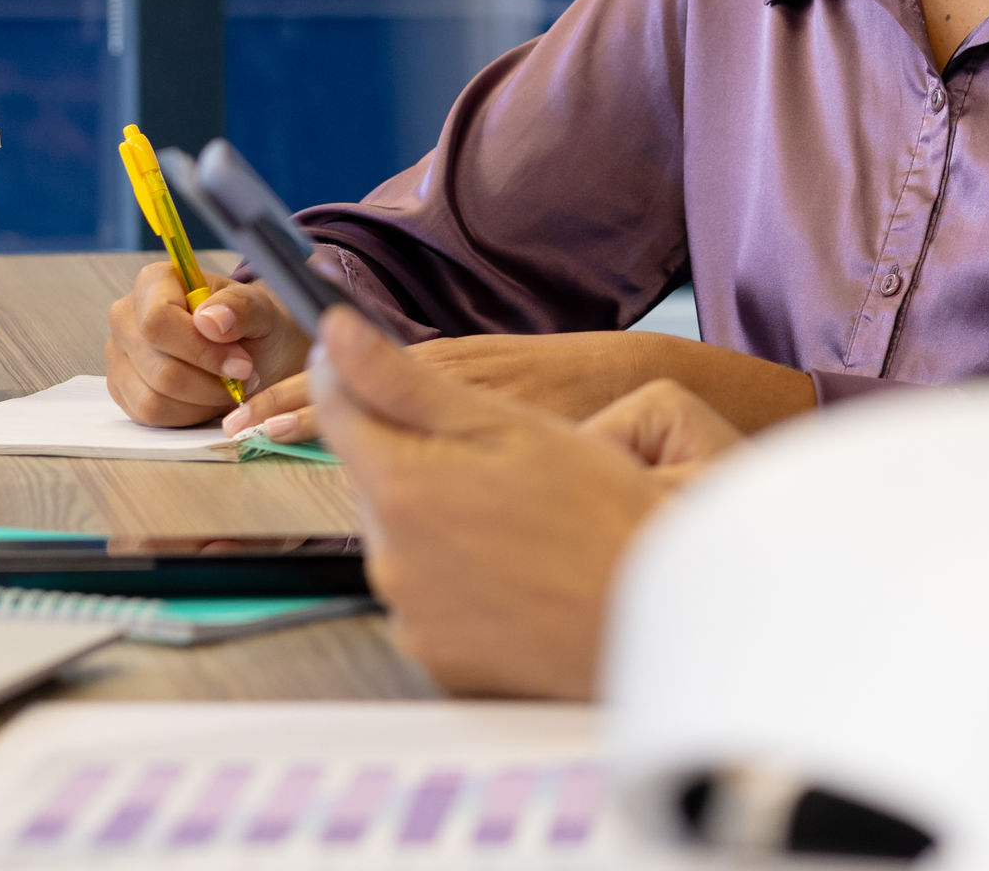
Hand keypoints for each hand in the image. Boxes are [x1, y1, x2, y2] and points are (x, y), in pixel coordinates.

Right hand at [101, 260, 312, 425]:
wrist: (249, 350)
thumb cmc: (249, 324)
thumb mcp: (260, 309)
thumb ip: (240, 307)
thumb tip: (208, 320)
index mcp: (154, 282)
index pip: (158, 320)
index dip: (200, 350)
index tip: (241, 363)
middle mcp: (126, 316)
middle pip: (158, 367)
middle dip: (209, 382)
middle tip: (244, 377)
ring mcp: (118, 355)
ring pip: (153, 398)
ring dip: (202, 400)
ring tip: (228, 386)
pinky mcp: (122, 389)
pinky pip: (150, 414)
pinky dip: (188, 414)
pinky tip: (207, 397)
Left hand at [307, 309, 731, 698]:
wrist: (654, 612)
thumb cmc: (599, 511)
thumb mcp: (505, 423)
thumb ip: (401, 380)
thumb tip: (334, 332)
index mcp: (400, 488)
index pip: (336, 411)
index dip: (352, 377)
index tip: (372, 364)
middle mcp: (390, 559)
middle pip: (374, 479)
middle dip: (415, 460)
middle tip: (495, 461)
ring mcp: (411, 615)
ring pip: (400, 540)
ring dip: (436, 521)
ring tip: (513, 521)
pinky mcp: (435, 655)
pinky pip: (425, 597)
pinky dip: (454, 578)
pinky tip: (511, 569)